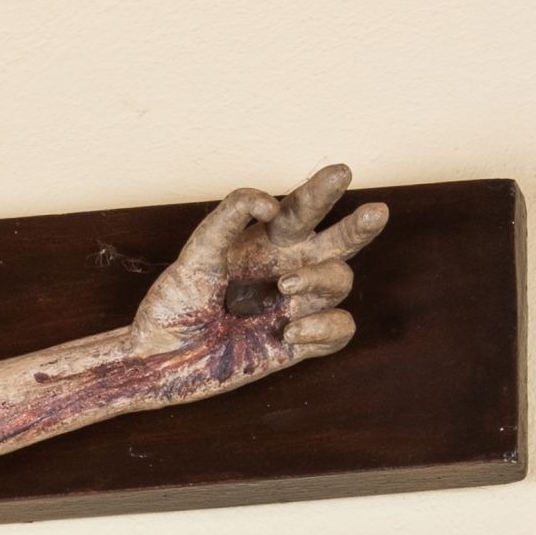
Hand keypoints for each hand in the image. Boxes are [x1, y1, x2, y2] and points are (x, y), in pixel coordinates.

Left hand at [134, 165, 387, 371]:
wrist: (159, 361)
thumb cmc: (174, 303)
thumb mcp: (196, 254)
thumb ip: (228, 218)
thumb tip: (270, 204)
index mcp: (268, 241)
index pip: (305, 208)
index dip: (324, 190)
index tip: (339, 173)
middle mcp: (290, 268)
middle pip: (341, 241)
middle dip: (360, 225)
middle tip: (376, 211)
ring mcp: (297, 306)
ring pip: (340, 282)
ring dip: (320, 280)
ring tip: (284, 288)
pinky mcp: (298, 344)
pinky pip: (340, 331)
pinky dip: (325, 328)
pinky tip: (290, 332)